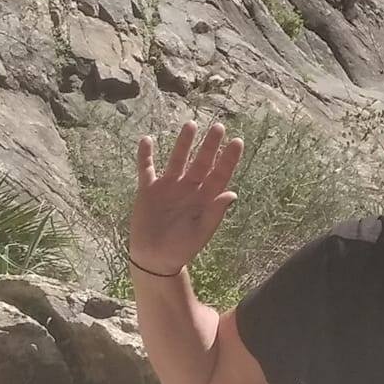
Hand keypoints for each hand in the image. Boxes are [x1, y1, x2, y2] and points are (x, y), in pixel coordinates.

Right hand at [129, 121, 242, 275]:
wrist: (154, 259)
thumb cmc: (182, 248)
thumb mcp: (202, 232)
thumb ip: (215, 212)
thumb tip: (232, 194)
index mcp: (205, 198)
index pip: (220, 174)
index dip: (229, 158)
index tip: (237, 141)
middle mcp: (189, 188)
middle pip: (201, 162)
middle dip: (210, 145)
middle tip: (219, 127)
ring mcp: (168, 187)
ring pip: (177, 159)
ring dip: (183, 143)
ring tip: (191, 125)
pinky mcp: (148, 190)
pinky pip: (147, 169)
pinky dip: (146, 156)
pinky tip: (146, 140)